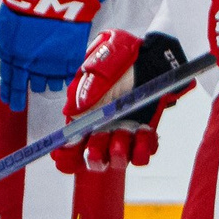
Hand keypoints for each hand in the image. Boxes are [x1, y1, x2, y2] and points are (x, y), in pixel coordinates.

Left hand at [0, 0, 100, 112]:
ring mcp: (50, 64)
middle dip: (19, 98)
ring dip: (42, 85)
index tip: (7, 100)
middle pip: (24, 86)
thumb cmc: (28, 4)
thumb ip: (2, 33)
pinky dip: (61, 80)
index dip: (7, 90)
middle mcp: (29, 64)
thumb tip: (0, 41)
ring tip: (43, 85)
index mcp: (12, 54)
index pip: (8, 78)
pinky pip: (63, 79)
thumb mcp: (6, 18)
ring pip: (44, 85)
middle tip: (17, 107)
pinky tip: (59, 81)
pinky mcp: (68, 62)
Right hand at [56, 29, 187, 174]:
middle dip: (95, 155)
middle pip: (92, 160)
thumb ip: (85, 89)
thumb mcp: (100, 67)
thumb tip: (70, 113)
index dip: (66, 157)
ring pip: (117, 161)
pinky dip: (142, 149)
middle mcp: (101, 129)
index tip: (70, 156)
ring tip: (127, 132)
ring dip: (119, 153)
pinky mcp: (143, 136)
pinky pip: (142, 156)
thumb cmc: (122, 59)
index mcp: (84, 116)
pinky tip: (144, 131)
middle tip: (102, 139)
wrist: (152, 58)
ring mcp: (123, 134)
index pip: (68, 147)